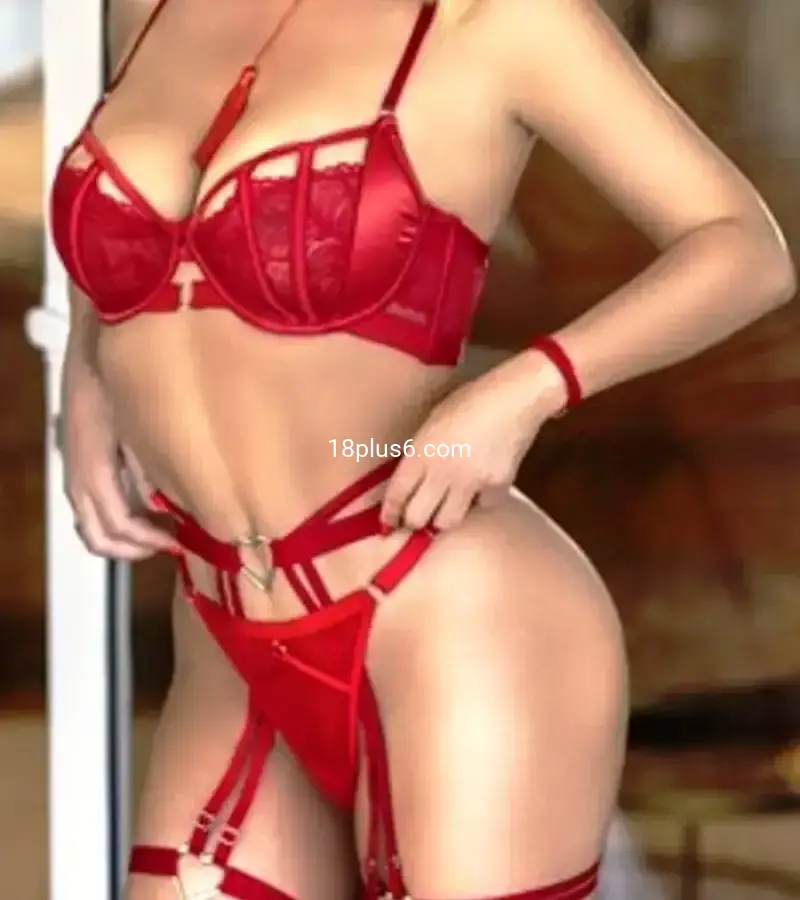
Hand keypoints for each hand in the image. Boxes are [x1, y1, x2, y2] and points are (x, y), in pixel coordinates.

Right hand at [60, 343, 175, 558]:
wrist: (100, 336)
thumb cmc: (124, 374)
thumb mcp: (142, 424)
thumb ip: (149, 469)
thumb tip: (162, 506)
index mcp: (92, 466)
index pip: (116, 524)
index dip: (147, 541)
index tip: (178, 542)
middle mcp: (77, 472)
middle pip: (97, 534)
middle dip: (134, 548)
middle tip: (170, 544)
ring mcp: (76, 466)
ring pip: (91, 522)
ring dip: (123, 535)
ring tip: (160, 531)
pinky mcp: (81, 456)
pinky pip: (92, 502)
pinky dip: (116, 515)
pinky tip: (147, 505)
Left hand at [380, 350, 566, 530]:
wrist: (515, 398)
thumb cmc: (470, 400)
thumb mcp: (432, 422)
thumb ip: (420, 452)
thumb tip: (410, 481)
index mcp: (421, 451)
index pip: (397, 494)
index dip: (390, 513)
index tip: (388, 522)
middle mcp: (442, 471)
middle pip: (418, 518)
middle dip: (413, 521)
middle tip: (415, 518)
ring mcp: (470, 482)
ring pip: (447, 522)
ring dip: (442, 518)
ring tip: (445, 507)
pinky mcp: (496, 488)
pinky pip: (480, 507)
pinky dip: (477, 502)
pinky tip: (479, 487)